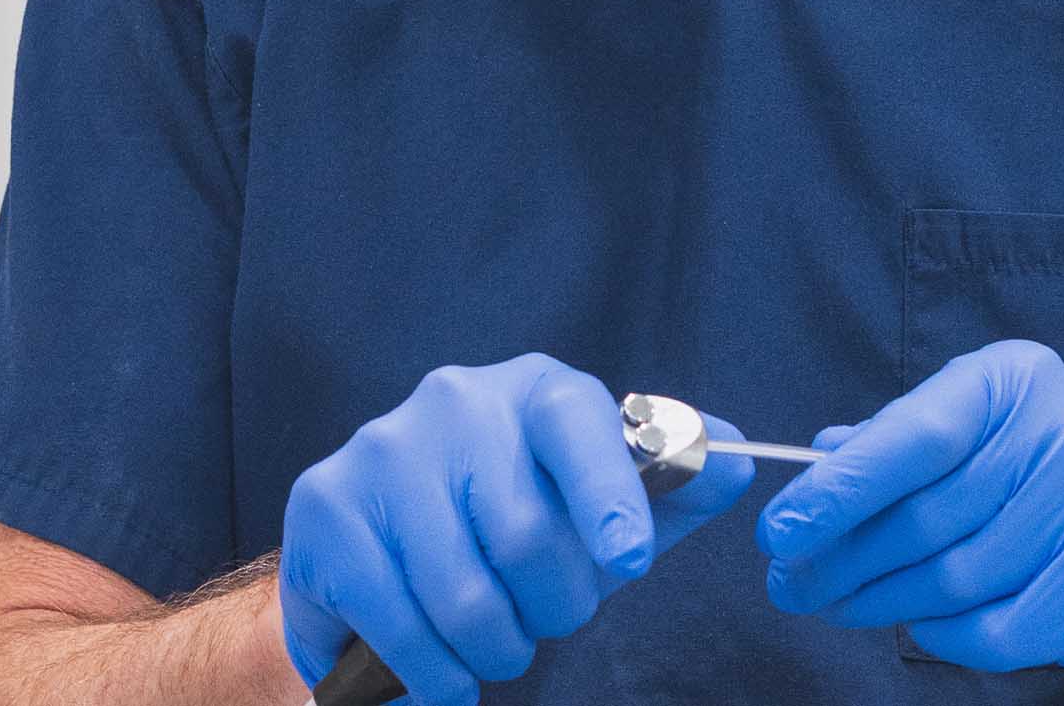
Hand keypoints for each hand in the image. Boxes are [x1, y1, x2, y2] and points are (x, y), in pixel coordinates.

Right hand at [278, 354, 753, 703]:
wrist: (387, 532)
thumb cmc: (521, 514)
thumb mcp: (605, 501)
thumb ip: (676, 484)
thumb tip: (740, 462)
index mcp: (536, 389)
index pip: (579, 424)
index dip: (609, 493)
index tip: (627, 558)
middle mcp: (453, 401)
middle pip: (525, 535)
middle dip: (553, 608)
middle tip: (547, 619)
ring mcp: (381, 450)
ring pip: (461, 593)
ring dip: (494, 649)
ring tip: (497, 642)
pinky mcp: (323, 508)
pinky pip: (396, 624)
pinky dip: (433, 673)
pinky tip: (443, 670)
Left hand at [758, 340, 1063, 671]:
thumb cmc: (1018, 469)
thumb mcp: (958, 428)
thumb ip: (886, 444)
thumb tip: (814, 466)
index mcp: (1015, 379)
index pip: (914, 439)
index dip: (841, 490)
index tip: (779, 531)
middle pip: (928, 519)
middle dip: (844, 560)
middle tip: (791, 585)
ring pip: (956, 580)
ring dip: (881, 602)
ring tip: (837, 605)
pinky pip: (996, 629)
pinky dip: (940, 634)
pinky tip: (913, 621)